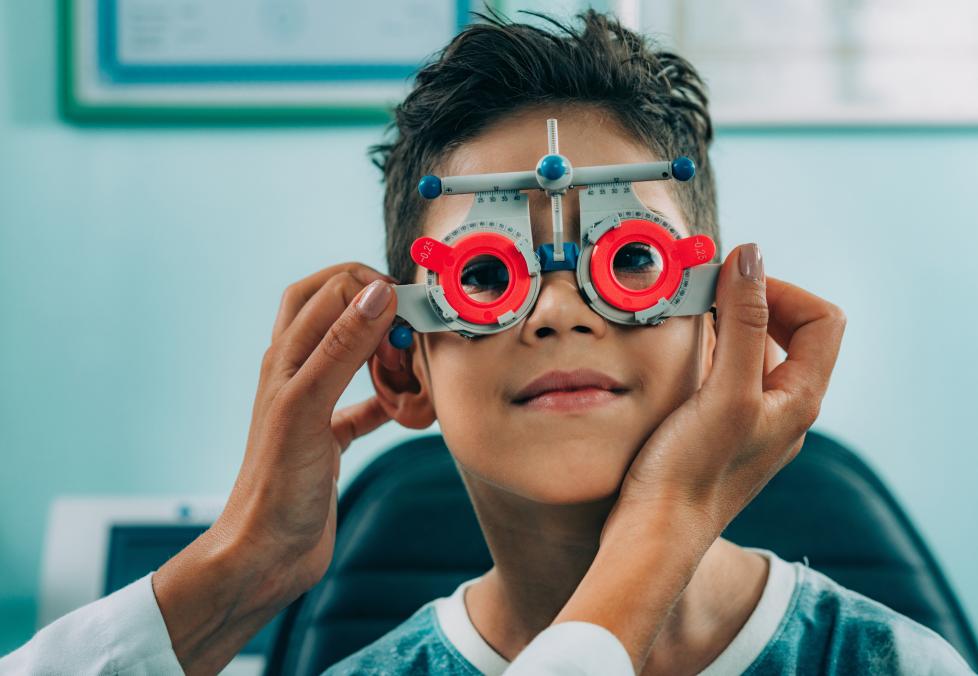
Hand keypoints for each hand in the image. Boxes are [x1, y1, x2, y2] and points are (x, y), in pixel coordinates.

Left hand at [153, 263, 397, 674]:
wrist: (265, 555)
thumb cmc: (276, 485)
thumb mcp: (309, 406)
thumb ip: (341, 347)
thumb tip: (377, 295)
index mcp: (287, 356)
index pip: (331, 290)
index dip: (372, 290)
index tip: (409, 310)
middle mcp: (297, 372)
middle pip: (333, 308)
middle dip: (373, 303)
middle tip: (408, 322)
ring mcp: (313, 405)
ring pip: (349, 352)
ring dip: (381, 349)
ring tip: (407, 365)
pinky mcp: (329, 438)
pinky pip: (363, 406)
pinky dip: (388, 399)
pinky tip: (407, 407)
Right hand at [554, 244, 845, 670]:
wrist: (653, 534)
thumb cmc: (691, 473)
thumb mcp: (726, 391)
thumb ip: (745, 323)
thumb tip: (752, 257)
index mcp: (799, 400)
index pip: (821, 319)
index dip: (782, 290)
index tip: (734, 284)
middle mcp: (783, 410)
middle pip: (792, 332)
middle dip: (753, 303)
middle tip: (709, 296)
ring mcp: (752, 421)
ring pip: (755, 353)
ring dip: (727, 327)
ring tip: (689, 324)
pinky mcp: (720, 430)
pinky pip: (727, 375)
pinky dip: (708, 354)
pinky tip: (677, 358)